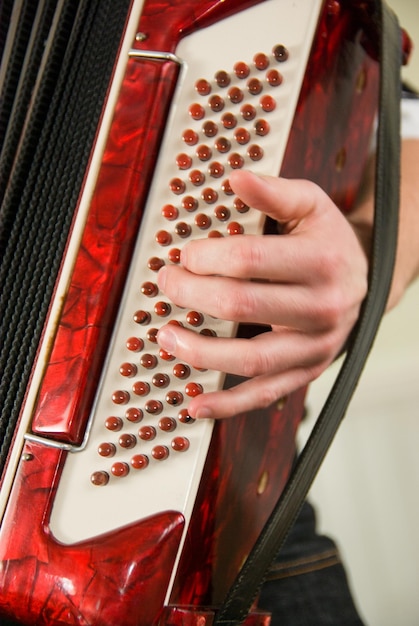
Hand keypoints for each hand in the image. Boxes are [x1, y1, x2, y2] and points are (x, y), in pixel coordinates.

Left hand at [157, 170, 368, 418]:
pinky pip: (264, 395)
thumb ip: (274, 192)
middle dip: (191, 294)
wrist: (366, 280)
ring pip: (250, 360)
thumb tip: (234, 178)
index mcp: (320, 261)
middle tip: (166, 283)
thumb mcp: (311, 204)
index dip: (205, 258)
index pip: (248, 260)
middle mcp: (322, 308)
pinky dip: (227, 405)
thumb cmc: (327, 240)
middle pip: (241, 306)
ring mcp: (315, 347)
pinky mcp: (306, 372)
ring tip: (167, 338)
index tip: (183, 255)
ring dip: (200, 352)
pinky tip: (195, 404)